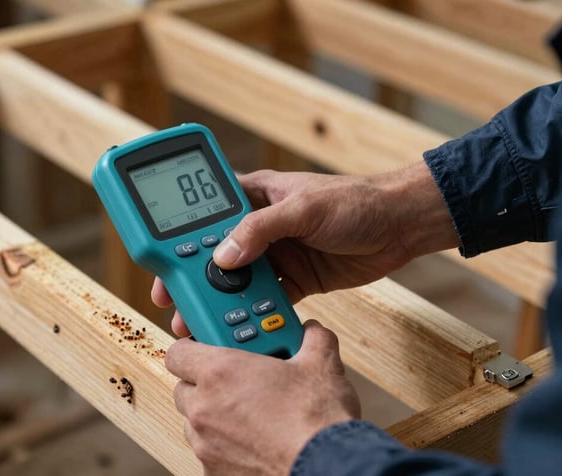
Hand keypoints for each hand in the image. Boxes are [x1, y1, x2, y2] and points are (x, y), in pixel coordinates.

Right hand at [152, 162, 458, 335]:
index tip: (160, 259)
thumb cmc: (355, 202)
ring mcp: (277, 254)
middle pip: (214, 253)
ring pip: (237, 280)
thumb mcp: (305, 208)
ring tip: (200, 323)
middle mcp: (260, 227)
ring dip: (220, 301)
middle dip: (193, 278)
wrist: (401, 226)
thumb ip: (261, 230)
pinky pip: (265, 299)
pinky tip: (239, 329)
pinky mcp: (296, 279)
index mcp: (256, 197)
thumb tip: (223, 257)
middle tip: (171, 301)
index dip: (179, 235)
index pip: (205, 213)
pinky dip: (252, 314)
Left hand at [166, 320, 360, 474]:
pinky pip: (208, 451)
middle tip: (235, 380)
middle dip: (204, 382)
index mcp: (220, 373)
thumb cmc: (317, 422)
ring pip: (194, 422)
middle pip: (184, 387)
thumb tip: (312, 333)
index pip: (178, 352)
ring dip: (213, 414)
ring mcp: (206, 444)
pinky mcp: (214, 471)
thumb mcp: (321, 365)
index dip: (193, 348)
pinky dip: (223, 445)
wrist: (327, 467)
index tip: (210, 349)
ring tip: (247, 412)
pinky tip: (252, 440)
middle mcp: (204, 408)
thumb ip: (311, 339)